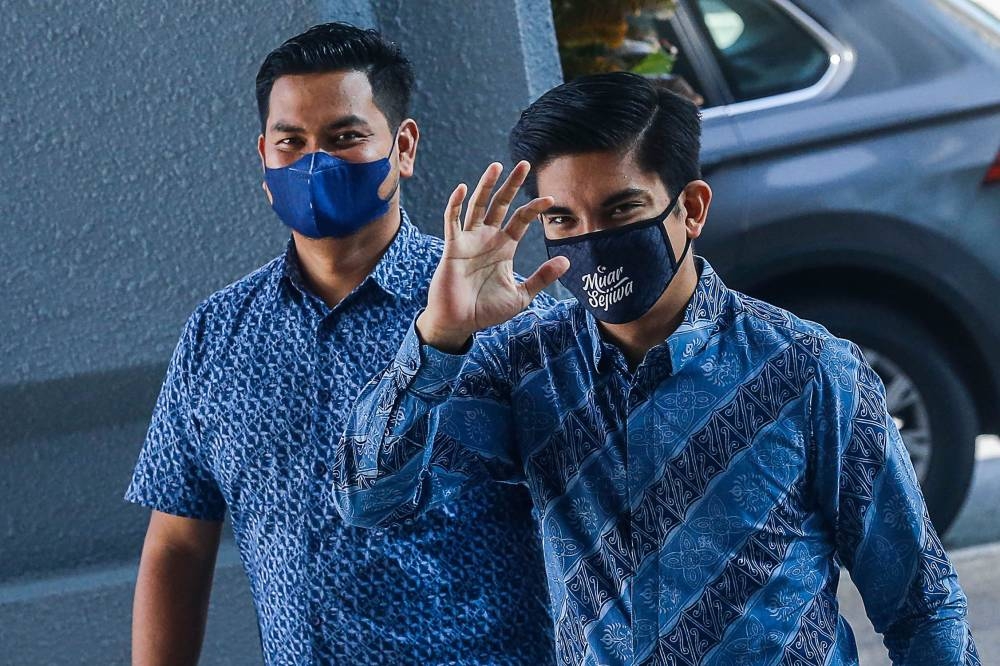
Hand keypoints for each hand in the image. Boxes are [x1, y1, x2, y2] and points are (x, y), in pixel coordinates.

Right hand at [416, 161, 569, 351]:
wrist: (460, 323)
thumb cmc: (487, 310)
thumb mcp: (521, 295)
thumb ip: (541, 277)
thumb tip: (566, 261)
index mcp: (504, 247)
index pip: (521, 219)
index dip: (534, 208)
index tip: (550, 199)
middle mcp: (487, 238)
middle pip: (501, 204)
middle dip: (511, 184)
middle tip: (524, 165)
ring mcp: (469, 240)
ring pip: (477, 206)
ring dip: (486, 186)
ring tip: (496, 166)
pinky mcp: (452, 247)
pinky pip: (452, 221)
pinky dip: (455, 205)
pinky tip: (461, 188)